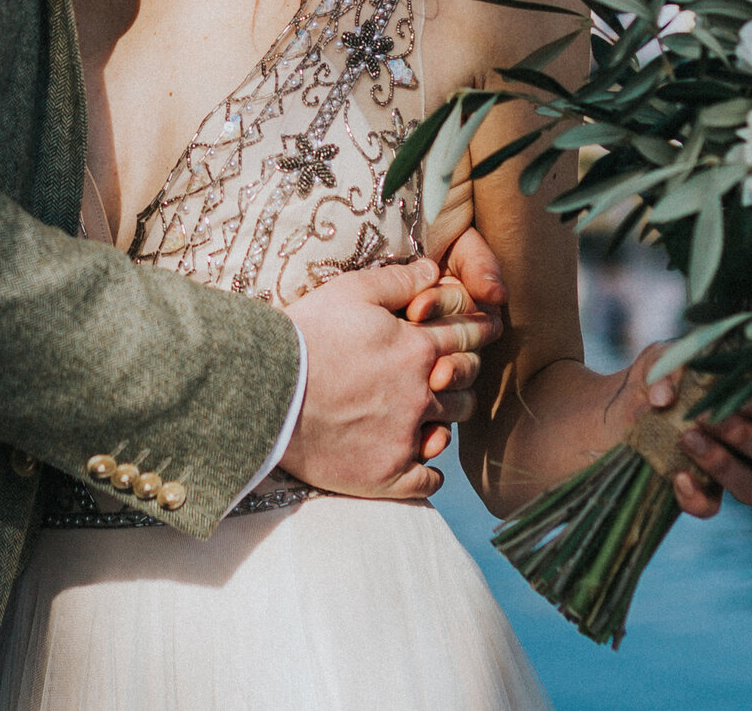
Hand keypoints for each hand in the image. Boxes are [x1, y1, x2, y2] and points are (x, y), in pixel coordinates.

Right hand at [282, 260, 500, 498]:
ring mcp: (406, 438)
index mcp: (417, 349)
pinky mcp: (387, 475)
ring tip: (430, 409)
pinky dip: (429, 470)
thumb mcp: (349, 291)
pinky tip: (417, 457)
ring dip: (447, 415)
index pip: (468, 336)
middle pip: (467, 384)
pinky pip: (429, 481)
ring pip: (451, 428)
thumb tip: (435, 270)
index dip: (480, 328)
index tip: (487, 327)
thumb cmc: (305, 336)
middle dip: (465, 371)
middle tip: (452, 369)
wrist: (264, 392)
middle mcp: (421, 395)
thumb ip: (398, 280)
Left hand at [608, 345, 751, 519]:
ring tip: (687, 439)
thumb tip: (665, 397)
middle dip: (751, 438)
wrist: (619, 406)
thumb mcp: (663, 359)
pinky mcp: (702, 493)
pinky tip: (677, 476)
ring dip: (726, 466)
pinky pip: (710, 507)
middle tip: (712, 419)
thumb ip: (670, 366)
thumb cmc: (659, 377)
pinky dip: (696, 496)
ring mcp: (734, 473)